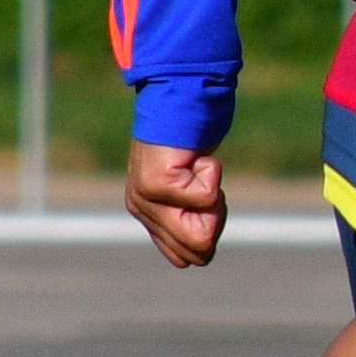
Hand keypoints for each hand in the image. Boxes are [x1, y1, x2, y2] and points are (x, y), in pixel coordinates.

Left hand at [126, 141, 227, 269]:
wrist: (182, 97)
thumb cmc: (193, 141)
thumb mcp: (191, 187)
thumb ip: (189, 217)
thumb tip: (201, 253)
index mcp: (148, 215)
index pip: (185, 259)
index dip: (208, 230)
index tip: (200, 194)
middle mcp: (141, 209)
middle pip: (199, 252)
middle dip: (214, 218)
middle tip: (200, 182)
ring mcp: (146, 197)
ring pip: (202, 231)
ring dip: (214, 197)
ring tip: (196, 169)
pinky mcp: (156, 182)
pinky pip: (206, 196)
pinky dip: (212, 172)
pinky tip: (195, 155)